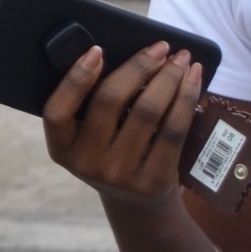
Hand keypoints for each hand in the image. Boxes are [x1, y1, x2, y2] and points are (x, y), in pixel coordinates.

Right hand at [41, 40, 202, 208]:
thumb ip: (93, 103)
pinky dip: (186, 98)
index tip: (97, 50)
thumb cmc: (113, 152)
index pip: (57, 111)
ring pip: (147, 111)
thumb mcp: (91, 136)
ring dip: (168, 77)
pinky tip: (193, 79)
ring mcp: (120, 175)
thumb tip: (129, 54)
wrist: (138, 204)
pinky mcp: (153, 180)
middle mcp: (87, 164)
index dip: (76, 78)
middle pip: (110, 100)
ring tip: (181, 59)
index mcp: (62, 148)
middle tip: (160, 48)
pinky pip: (173, 129)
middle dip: (139, 66)